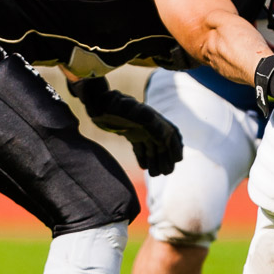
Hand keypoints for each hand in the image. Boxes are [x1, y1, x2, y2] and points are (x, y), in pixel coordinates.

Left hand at [68, 77, 183, 175]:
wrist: (95, 100)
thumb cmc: (109, 103)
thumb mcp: (123, 107)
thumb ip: (138, 113)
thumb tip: (154, 122)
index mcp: (150, 117)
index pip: (168, 133)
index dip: (175, 146)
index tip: (178, 160)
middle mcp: (147, 122)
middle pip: (162, 141)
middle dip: (166, 157)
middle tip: (166, 172)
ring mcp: (138, 128)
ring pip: (151, 146)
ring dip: (155, 159)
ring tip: (155, 174)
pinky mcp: (129, 132)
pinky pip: (140, 146)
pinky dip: (143, 156)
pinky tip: (143, 167)